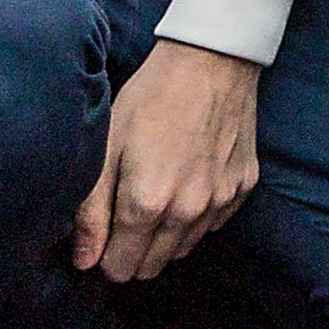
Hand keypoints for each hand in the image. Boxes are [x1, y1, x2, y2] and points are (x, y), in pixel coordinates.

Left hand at [75, 41, 262, 282]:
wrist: (213, 60)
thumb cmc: (150, 97)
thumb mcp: (106, 147)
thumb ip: (91, 211)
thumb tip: (84, 262)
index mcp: (148, 203)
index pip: (120, 268)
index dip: (103, 258)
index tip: (100, 235)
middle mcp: (188, 212)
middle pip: (152, 266)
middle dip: (132, 254)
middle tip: (122, 219)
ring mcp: (221, 201)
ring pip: (184, 250)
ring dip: (164, 239)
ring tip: (154, 199)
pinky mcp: (244, 187)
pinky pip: (213, 224)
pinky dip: (196, 217)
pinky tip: (186, 182)